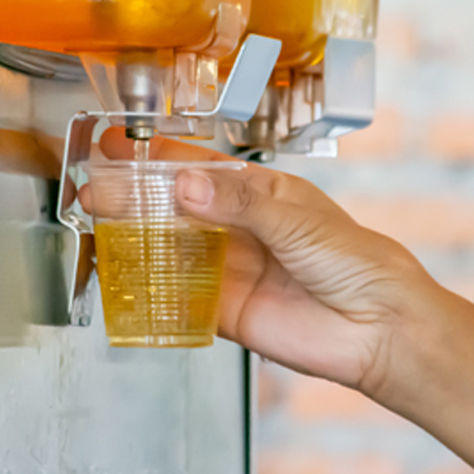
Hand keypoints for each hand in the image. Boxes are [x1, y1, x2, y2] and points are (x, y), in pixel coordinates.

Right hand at [91, 129, 446, 394]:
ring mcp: (230, 269)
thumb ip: (237, 205)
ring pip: (170, 248)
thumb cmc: (357, 262)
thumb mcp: (296, 219)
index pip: (198, 169)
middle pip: (175, 208)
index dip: (157, 157)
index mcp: (260, 193)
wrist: (378, 328)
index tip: (119, 145)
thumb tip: (186, 187)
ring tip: (99, 223)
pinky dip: (151, 286)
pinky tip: (127, 272)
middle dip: (133, 196)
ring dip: (135, 236)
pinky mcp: (225, 310)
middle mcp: (240, 229)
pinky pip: (178, 295)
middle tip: (95, 189)